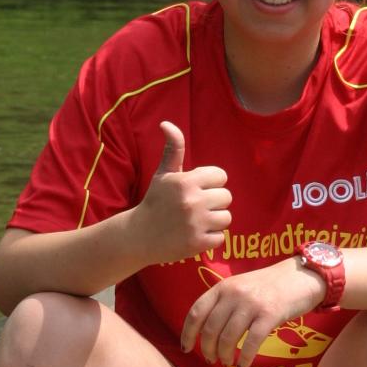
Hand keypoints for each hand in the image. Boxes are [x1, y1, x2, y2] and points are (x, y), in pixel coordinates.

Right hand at [129, 122, 231, 264]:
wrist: (139, 236)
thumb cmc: (155, 201)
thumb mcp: (163, 174)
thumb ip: (172, 148)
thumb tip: (166, 123)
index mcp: (186, 181)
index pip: (221, 176)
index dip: (211, 183)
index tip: (197, 190)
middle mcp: (193, 201)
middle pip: (226, 197)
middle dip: (214, 202)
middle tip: (195, 207)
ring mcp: (196, 223)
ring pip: (226, 217)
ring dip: (214, 220)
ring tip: (196, 221)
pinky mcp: (198, 243)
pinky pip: (220, 237)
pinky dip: (210, 237)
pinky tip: (194, 234)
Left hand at [181, 258, 325, 366]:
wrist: (302, 276)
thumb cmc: (270, 286)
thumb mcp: (241, 287)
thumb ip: (223, 303)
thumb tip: (205, 332)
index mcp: (223, 287)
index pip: (196, 312)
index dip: (188, 333)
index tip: (186, 349)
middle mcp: (234, 294)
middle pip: (210, 329)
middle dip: (208, 349)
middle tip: (212, 359)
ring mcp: (252, 304)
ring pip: (228, 337)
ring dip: (225, 355)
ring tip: (228, 363)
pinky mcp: (270, 315)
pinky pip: (251, 342)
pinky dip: (245, 358)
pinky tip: (244, 365)